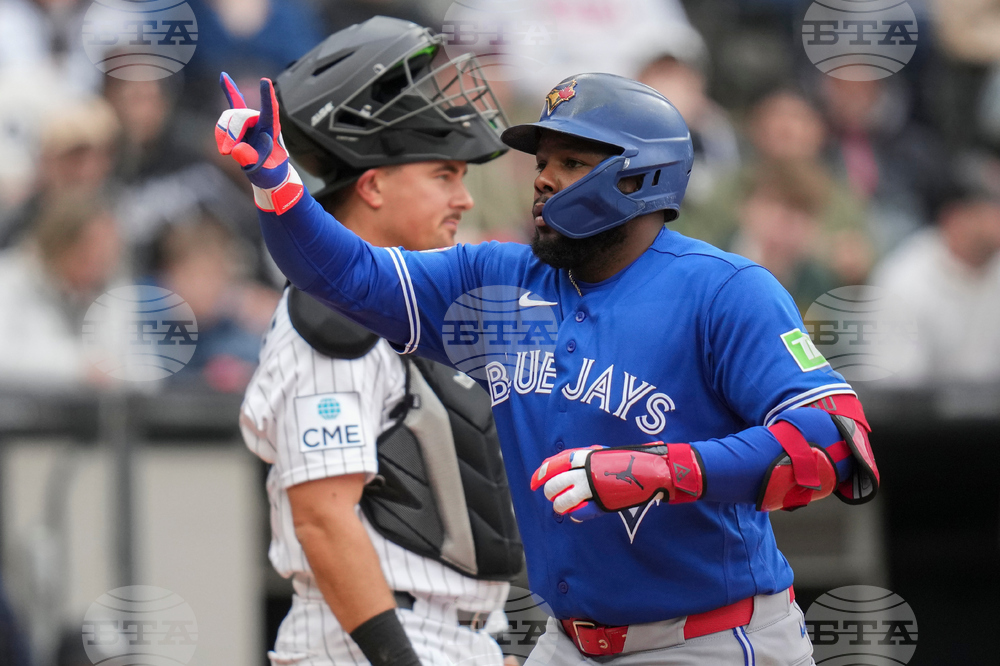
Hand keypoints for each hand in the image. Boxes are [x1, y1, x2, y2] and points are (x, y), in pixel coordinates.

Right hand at [215, 72, 302, 213]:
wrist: (269, 176)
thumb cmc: (270, 174)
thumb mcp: (262, 173)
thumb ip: (251, 161)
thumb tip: (238, 150)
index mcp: (272, 131)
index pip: (270, 112)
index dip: (267, 97)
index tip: (265, 81)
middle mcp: (261, 122)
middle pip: (240, 115)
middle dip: (230, 132)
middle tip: (226, 152)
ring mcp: (251, 121)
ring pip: (230, 117)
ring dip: (223, 132)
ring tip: (225, 151)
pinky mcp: (242, 124)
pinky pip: (234, 104)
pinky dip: (229, 91)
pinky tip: (223, 76)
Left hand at [531, 443, 703, 517]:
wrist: (653, 469)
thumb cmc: (632, 460)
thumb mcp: (606, 453)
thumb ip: (588, 460)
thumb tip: (571, 466)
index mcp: (586, 455)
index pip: (556, 463)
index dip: (542, 473)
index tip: (534, 481)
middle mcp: (585, 470)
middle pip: (555, 483)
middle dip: (550, 491)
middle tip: (553, 496)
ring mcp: (592, 487)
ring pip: (563, 500)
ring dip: (560, 506)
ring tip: (563, 507)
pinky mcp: (602, 502)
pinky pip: (581, 513)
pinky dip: (577, 515)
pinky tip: (578, 515)